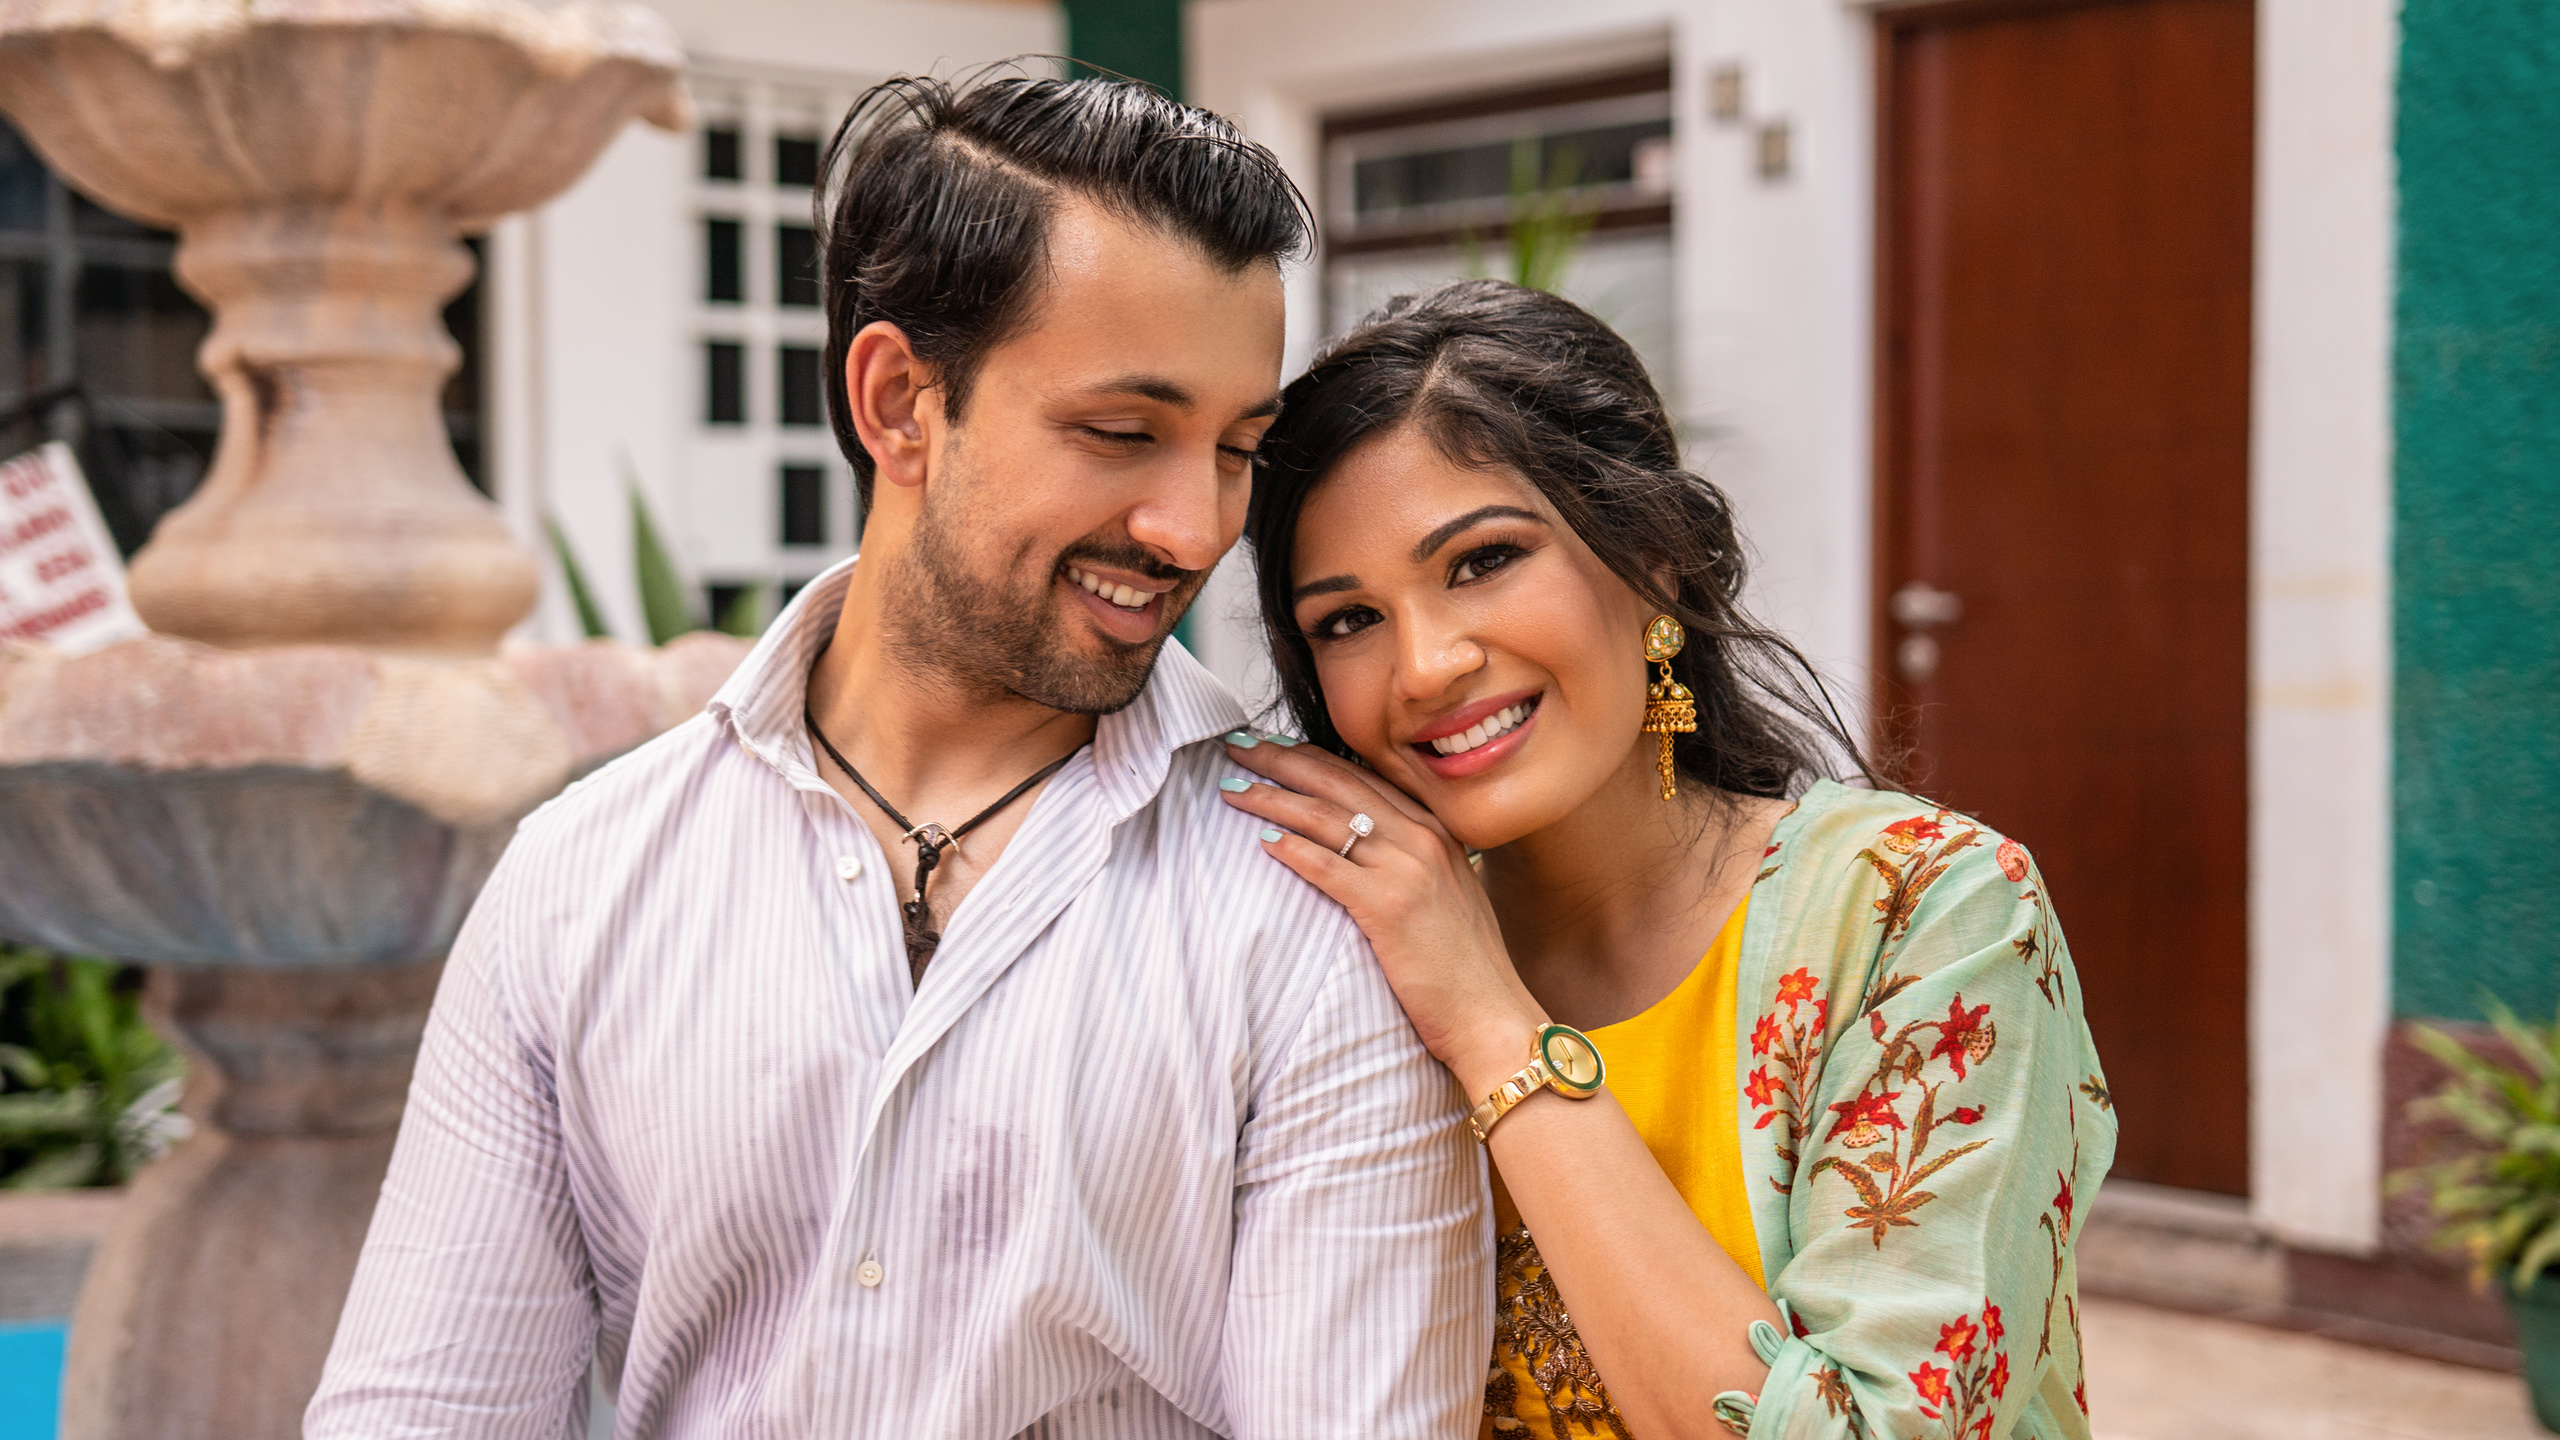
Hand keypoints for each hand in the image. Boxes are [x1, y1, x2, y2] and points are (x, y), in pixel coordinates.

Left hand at [1219, 733, 1544, 1094]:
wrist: (1491, 1014)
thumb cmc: (1462, 964)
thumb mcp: (1444, 892)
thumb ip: (1410, 860)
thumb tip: (1361, 848)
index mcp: (1434, 829)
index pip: (1361, 775)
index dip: (1310, 756)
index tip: (1271, 745)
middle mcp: (1422, 838)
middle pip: (1337, 783)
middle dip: (1281, 760)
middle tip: (1237, 748)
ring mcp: (1408, 869)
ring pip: (1326, 817)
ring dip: (1272, 798)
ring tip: (1232, 789)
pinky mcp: (1390, 907)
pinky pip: (1329, 867)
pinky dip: (1292, 850)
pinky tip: (1262, 842)